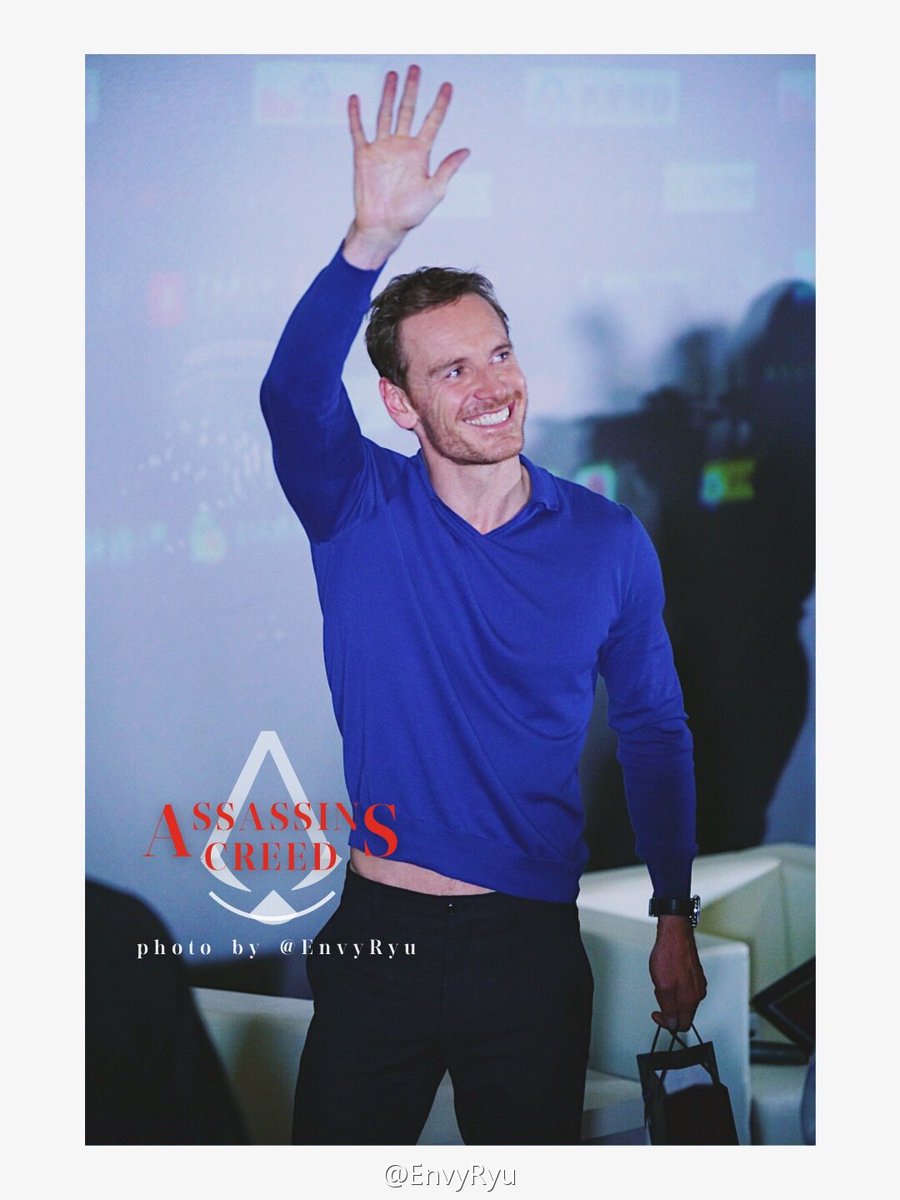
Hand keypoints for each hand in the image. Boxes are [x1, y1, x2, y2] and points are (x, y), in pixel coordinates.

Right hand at [343, 65, 469, 268]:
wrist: (383, 226)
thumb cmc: (410, 214)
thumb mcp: (434, 191)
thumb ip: (447, 168)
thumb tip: (466, 151)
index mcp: (420, 153)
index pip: (432, 122)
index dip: (440, 104)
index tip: (447, 86)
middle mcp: (401, 147)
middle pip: (408, 110)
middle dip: (412, 90)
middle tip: (415, 69)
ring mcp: (382, 149)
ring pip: (386, 114)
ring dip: (388, 95)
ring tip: (392, 75)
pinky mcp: (363, 156)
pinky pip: (359, 131)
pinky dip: (356, 115)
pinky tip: (356, 99)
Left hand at [648, 916, 707, 1031]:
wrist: (675, 932)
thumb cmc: (669, 954)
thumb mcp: (663, 986)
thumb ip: (668, 1007)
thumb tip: (672, 1024)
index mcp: (691, 999)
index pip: (683, 1025)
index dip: (667, 1024)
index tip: (657, 1014)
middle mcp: (698, 992)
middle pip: (683, 1013)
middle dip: (668, 1007)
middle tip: (657, 992)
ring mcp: (698, 983)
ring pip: (683, 1000)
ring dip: (670, 996)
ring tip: (661, 980)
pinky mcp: (695, 974)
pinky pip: (684, 988)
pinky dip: (674, 986)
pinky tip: (667, 974)